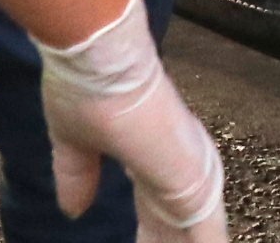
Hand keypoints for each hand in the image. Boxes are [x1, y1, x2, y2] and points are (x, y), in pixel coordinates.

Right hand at [40, 0, 229, 242]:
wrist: (100, 55)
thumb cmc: (85, 85)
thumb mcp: (74, 141)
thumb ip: (78, 175)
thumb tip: (73, 209)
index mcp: (153, 154)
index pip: (157, 210)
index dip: (151, 235)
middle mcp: (178, 163)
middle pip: (178, 226)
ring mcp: (191, 172)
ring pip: (196, 233)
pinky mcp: (193, 182)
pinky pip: (206, 236)